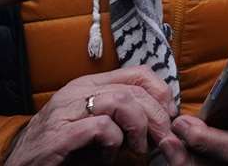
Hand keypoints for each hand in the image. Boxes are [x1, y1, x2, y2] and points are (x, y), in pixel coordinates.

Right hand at [4, 68, 188, 165]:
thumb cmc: (60, 148)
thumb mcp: (92, 122)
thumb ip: (118, 112)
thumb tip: (160, 113)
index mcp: (87, 85)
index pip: (136, 72)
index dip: (161, 91)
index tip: (169, 113)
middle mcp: (76, 92)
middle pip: (134, 89)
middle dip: (157, 115)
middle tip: (162, 138)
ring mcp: (64, 112)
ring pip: (120, 101)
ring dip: (138, 127)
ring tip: (137, 148)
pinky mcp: (58, 136)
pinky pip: (100, 127)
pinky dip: (113, 142)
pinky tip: (108, 155)